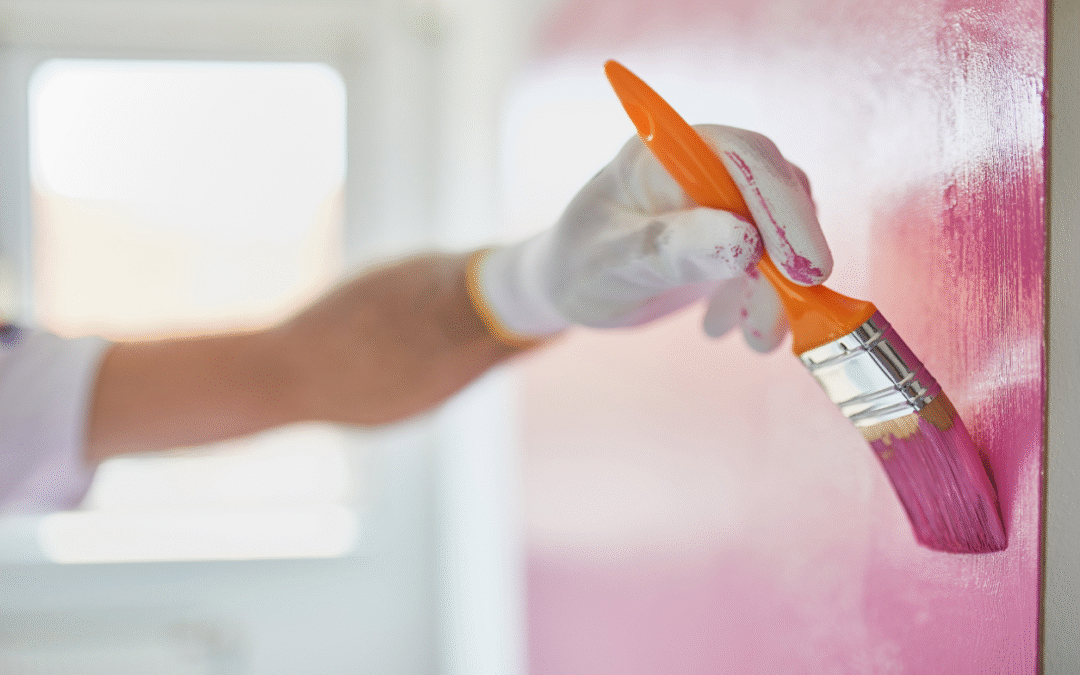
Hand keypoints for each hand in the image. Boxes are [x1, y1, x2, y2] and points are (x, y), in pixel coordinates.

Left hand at [475, 125, 832, 350]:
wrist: (569, 286)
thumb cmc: (578, 265)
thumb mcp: (613, 260)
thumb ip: (671, 247)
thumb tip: (747, 241)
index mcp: (667, 152)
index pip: (743, 158)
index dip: (782, 205)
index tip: (804, 267)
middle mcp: (702, 165)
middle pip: (776, 194)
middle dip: (789, 258)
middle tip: (785, 316)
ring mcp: (722, 199)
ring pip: (782, 233)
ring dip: (778, 290)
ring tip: (754, 340)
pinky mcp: (734, 233)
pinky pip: (773, 261)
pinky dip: (762, 300)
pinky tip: (724, 326)